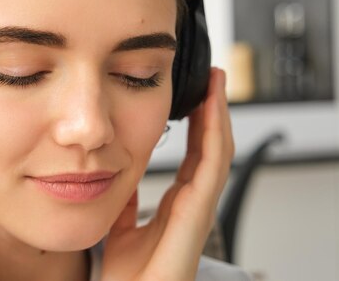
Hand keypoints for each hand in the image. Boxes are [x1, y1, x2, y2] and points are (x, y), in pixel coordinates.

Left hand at [101, 67, 233, 280]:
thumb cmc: (128, 277)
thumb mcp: (120, 227)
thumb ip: (125, 202)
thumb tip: (119, 175)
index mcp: (177, 206)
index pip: (194, 155)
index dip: (199, 125)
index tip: (196, 95)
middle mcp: (192, 204)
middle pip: (211, 148)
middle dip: (213, 112)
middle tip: (213, 78)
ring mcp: (198, 210)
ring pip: (217, 153)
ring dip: (219, 116)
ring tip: (216, 83)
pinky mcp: (196, 216)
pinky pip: (210, 169)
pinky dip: (214, 136)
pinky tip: (211, 110)